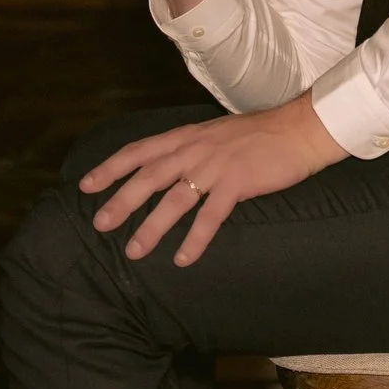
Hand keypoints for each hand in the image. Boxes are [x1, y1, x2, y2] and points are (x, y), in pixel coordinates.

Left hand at [79, 95, 346, 266]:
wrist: (302, 129)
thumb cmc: (263, 133)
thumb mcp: (218, 133)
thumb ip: (193, 148)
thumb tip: (171, 169)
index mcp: (188, 135)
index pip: (139, 150)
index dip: (110, 167)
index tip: (86, 185)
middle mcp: (196, 149)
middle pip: (148, 176)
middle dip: (121, 201)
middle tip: (99, 224)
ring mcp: (216, 166)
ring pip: (174, 199)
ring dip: (151, 226)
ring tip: (134, 251)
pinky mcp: (238, 183)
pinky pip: (210, 216)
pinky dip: (195, 239)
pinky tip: (183, 259)